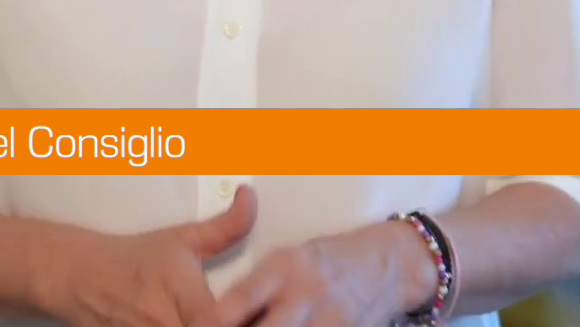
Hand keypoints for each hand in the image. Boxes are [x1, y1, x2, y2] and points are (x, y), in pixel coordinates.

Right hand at [45, 185, 259, 326]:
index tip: (246, 314)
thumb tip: (250, 197)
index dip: (234, 321)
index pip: (214, 322)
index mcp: (179, 292)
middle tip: (239, 320)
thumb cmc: (136, 258)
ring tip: (218, 323)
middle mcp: (162, 323)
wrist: (80, 277)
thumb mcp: (183, 238)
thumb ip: (226, 226)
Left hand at [201, 219, 437, 326]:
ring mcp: (327, 320)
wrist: (383, 265)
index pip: (240, 301)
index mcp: (283, 268)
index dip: (213, 321)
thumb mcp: (284, 259)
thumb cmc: (322, 262)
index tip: (195, 326)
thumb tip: (211, 317)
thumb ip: (252, 288)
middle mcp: (304, 295)